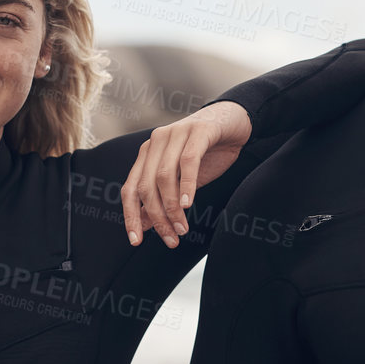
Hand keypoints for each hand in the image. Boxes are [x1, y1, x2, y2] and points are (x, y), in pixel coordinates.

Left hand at [119, 101, 251, 247]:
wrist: (234, 122)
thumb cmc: (207, 153)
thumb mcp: (182, 180)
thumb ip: (162, 198)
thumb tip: (144, 225)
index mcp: (147, 154)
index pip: (130, 189)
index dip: (130, 217)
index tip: (136, 241)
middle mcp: (156, 142)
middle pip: (146, 187)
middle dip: (157, 218)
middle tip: (172, 239)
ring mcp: (175, 134)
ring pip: (164, 177)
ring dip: (172, 208)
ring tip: (182, 228)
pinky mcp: (198, 131)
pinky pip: (187, 161)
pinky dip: (186, 185)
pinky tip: (188, 204)